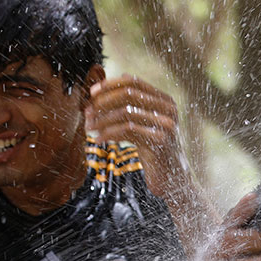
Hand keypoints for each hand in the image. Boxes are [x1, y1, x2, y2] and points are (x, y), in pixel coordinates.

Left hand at [85, 74, 181, 198]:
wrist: (173, 179)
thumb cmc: (155, 151)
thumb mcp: (146, 124)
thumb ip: (135, 105)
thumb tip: (113, 81)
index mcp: (165, 101)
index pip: (134, 82)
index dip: (110, 85)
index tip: (91, 93)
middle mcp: (168, 109)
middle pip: (129, 94)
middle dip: (104, 101)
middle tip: (87, 111)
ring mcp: (166, 124)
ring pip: (126, 112)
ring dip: (102, 119)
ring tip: (88, 127)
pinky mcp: (160, 141)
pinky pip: (127, 130)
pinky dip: (109, 133)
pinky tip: (98, 139)